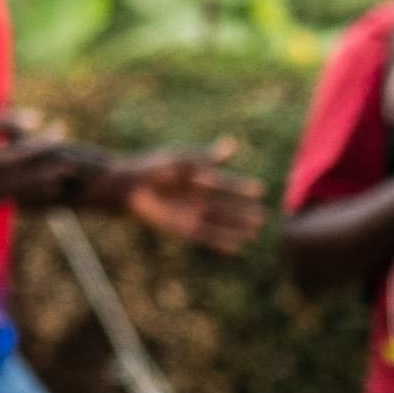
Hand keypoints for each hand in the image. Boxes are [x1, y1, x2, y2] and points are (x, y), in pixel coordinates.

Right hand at [0, 108, 82, 206]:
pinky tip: (32, 188)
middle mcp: (0, 183)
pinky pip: (14, 198)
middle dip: (55, 166)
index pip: (34, 149)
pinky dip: (26, 193)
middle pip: (37, 176)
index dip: (51, 139)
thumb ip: (9, 121)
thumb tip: (38, 118)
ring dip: (44, 184)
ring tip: (57, 179)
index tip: (62, 128)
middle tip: (72, 160)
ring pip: (28, 192)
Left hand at [100, 147, 272, 251]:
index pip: (226, 183)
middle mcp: (198, 197)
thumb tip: (232, 145)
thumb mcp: (181, 161)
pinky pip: (206, 236)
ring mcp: (191, 213)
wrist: (130, 188)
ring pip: (220, 222)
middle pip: (226, 206)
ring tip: (256, 233)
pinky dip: (221, 242)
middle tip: (263, 217)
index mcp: (200, 177)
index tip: (260, 190)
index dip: (242, 187)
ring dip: (237, 228)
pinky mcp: (183, 228)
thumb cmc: (154, 169)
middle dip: (244, 211)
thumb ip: (207, 158)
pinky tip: (236, 247)